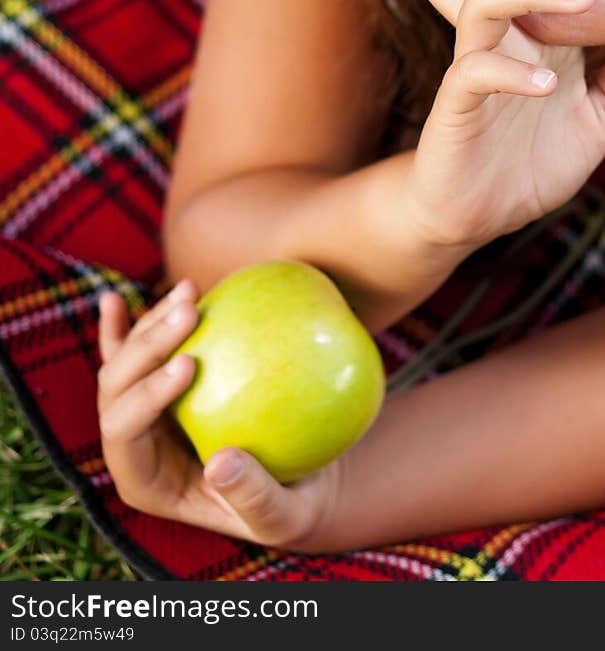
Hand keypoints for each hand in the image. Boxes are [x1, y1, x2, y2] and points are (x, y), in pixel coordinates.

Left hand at [96, 279, 342, 551]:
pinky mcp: (159, 386)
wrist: (292, 479)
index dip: (146, 396)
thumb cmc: (288, 504)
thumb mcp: (283, 514)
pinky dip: (123, 325)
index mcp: (145, 480)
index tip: (191, 363)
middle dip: (145, 348)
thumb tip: (221, 464)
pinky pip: (133, 352)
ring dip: (149, 323)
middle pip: (116, 388)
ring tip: (189, 290)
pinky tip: (112, 300)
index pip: (125, 434)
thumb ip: (253, 497)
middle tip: (192, 311)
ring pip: (125, 360)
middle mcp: (133, 444)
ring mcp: (142, 412)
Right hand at [379, 0, 604, 249]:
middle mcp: (498, 37)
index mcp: (528, 32)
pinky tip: (548, 85)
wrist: (474, 218)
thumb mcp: (595, 122)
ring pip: (482, 3)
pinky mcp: (455, 105)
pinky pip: (475, 71)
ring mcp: (472, 67)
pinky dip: (513, 73)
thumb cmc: (528, 163)